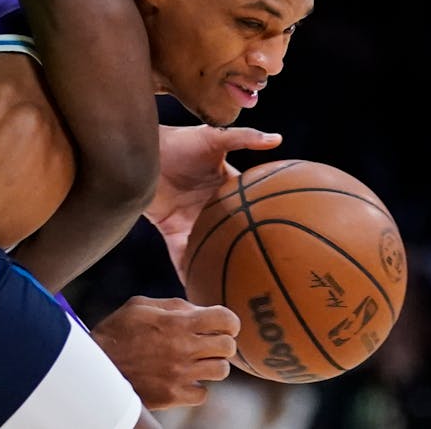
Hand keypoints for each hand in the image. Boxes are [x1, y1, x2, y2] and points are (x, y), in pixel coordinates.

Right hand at [90, 296, 239, 409]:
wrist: (95, 366)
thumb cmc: (117, 331)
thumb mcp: (139, 305)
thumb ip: (174, 306)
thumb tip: (201, 311)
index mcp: (176, 323)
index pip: (226, 319)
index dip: (229, 321)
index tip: (223, 324)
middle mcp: (183, 349)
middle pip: (228, 347)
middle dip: (222, 342)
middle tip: (209, 342)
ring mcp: (180, 375)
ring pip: (221, 371)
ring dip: (212, 364)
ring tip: (196, 360)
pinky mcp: (173, 395)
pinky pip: (203, 394)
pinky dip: (197, 386)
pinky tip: (183, 378)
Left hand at [142, 125, 280, 278]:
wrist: (141, 151)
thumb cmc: (179, 140)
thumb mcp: (213, 137)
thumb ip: (243, 137)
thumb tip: (277, 138)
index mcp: (228, 190)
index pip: (253, 209)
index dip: (268, 224)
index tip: (289, 243)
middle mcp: (213, 209)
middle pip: (234, 236)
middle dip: (248, 254)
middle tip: (268, 279)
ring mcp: (194, 222)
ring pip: (210, 250)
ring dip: (219, 268)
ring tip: (237, 293)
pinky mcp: (172, 231)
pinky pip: (182, 256)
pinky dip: (188, 272)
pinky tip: (197, 292)